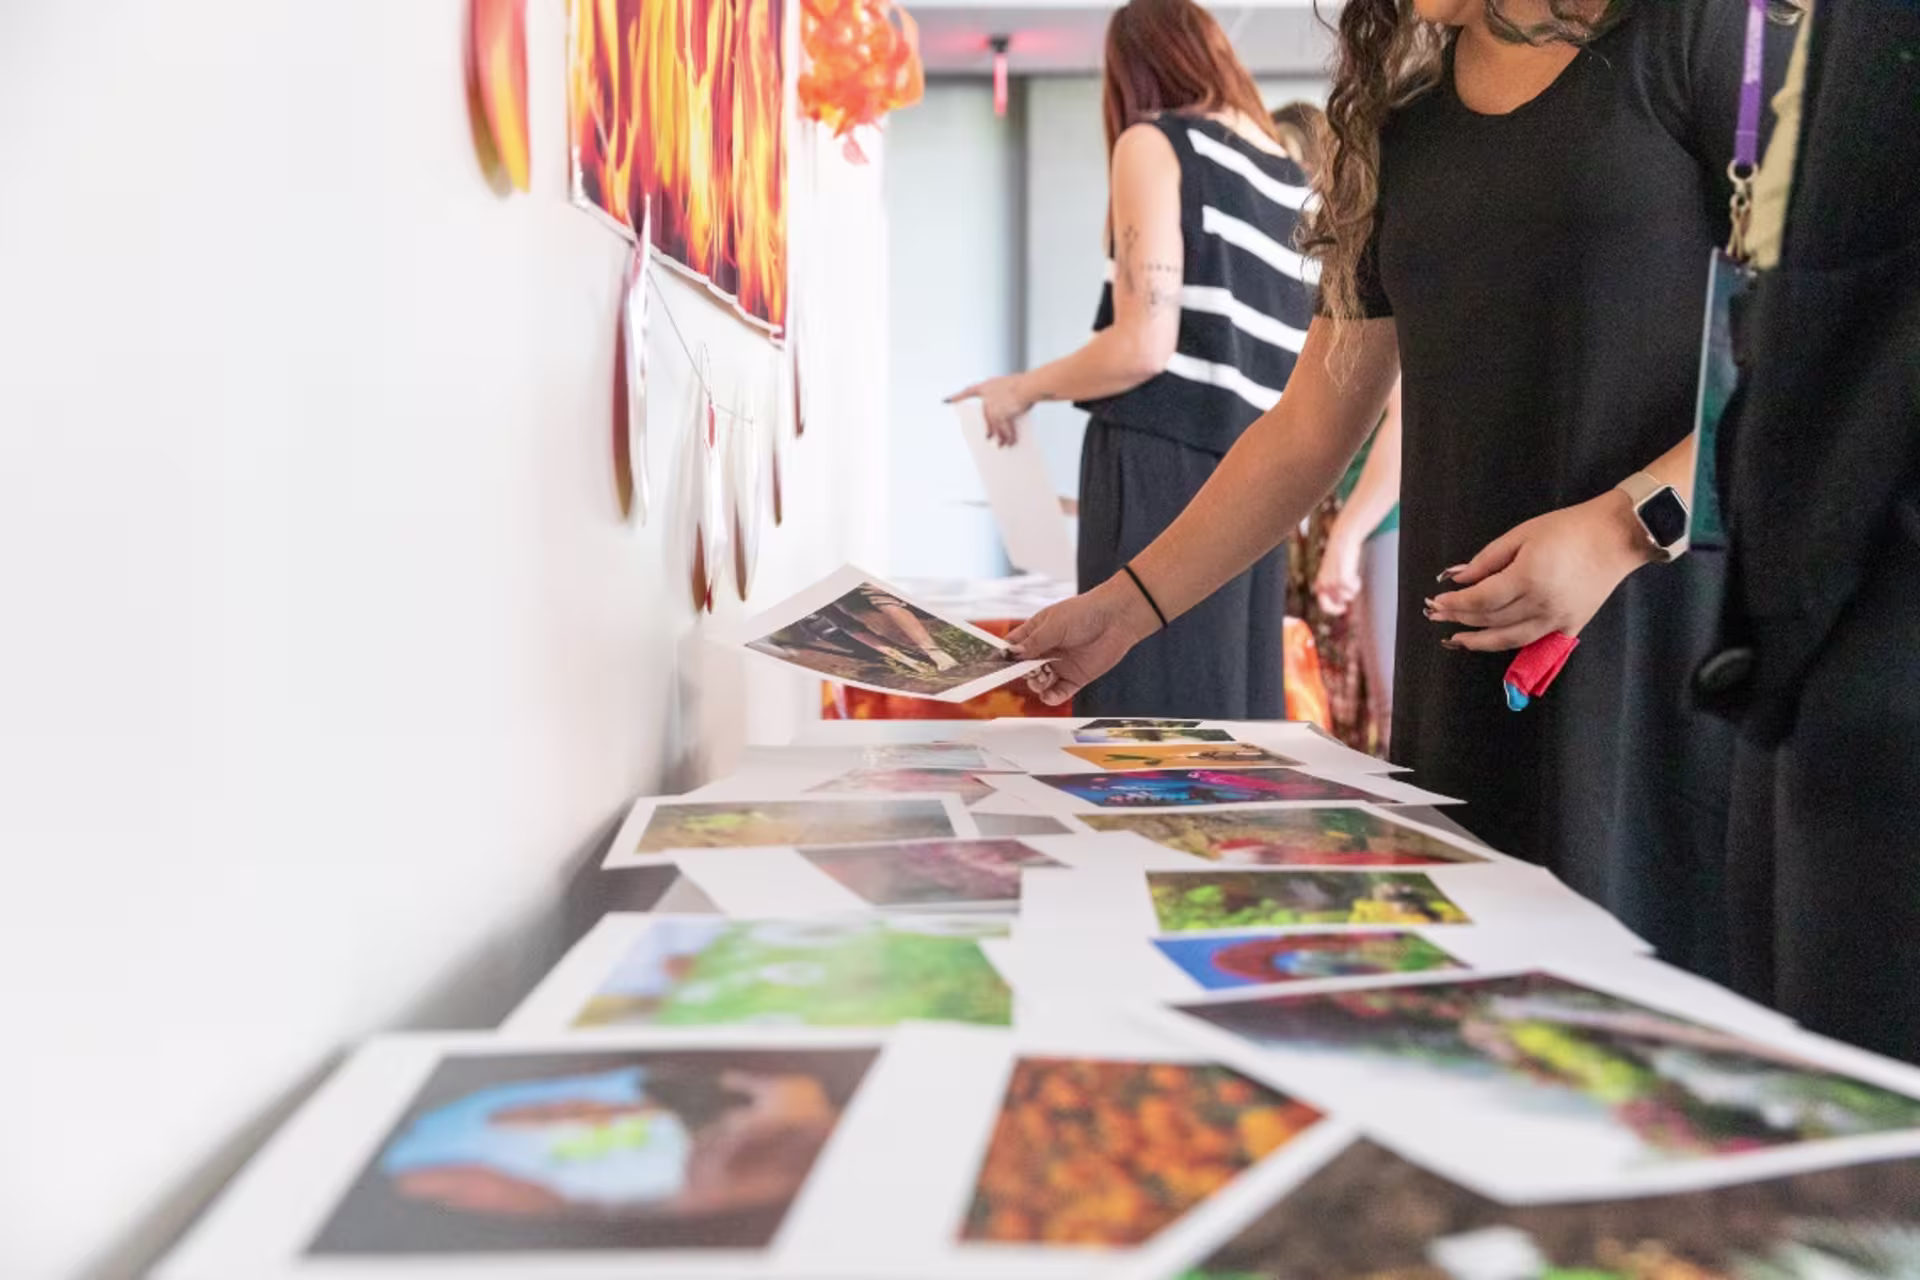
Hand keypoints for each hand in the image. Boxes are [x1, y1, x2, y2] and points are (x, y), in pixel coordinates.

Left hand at [948, 373, 1034, 445]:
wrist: (1028, 386)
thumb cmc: (1025, 383)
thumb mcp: (1013, 386)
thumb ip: (1008, 396)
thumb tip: (1012, 406)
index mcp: (987, 386)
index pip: (968, 391)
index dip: (956, 397)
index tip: (946, 401)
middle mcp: (987, 398)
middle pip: (986, 417)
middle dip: (989, 429)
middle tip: (988, 437)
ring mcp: (992, 408)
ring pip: (995, 426)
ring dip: (1000, 437)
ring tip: (1001, 446)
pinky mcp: (1001, 417)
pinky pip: (1005, 430)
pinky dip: (1009, 437)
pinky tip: (1011, 443)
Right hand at [1007, 576, 1160, 704]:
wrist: (1117, 619)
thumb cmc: (1086, 612)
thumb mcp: (1054, 625)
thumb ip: (1033, 642)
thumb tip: (1012, 655)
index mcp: (1037, 632)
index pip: (1014, 647)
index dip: (1005, 657)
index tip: (997, 666)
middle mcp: (1046, 650)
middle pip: (1024, 669)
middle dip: (1022, 673)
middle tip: (1029, 671)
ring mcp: (1060, 665)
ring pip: (1039, 682)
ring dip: (1037, 684)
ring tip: (1043, 678)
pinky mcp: (1075, 678)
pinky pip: (1059, 693)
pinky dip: (1052, 697)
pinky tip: (1050, 695)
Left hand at [1314, 527, 1364, 616]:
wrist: (1341, 540)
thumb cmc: (1338, 555)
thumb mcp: (1331, 572)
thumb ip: (1333, 586)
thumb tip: (1341, 602)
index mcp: (1319, 583)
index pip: (1324, 605)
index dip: (1333, 609)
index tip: (1343, 609)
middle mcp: (1324, 585)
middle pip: (1337, 603)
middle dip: (1343, 602)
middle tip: (1347, 603)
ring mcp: (1333, 584)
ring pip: (1348, 596)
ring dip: (1352, 588)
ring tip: (1351, 575)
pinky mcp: (1342, 580)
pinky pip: (1354, 590)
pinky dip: (1357, 583)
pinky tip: (1355, 574)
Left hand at [1427, 491, 1652, 651]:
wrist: (1617, 537)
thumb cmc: (1568, 529)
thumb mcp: (1522, 534)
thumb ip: (1487, 560)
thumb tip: (1458, 578)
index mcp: (1528, 578)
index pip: (1480, 600)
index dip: (1455, 603)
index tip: (1436, 601)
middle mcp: (1541, 605)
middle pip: (1490, 620)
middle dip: (1460, 619)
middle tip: (1437, 616)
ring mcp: (1557, 620)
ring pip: (1508, 639)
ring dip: (1478, 641)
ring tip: (1457, 638)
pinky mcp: (1570, 627)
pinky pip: (1532, 642)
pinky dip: (1508, 643)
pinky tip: (1492, 641)